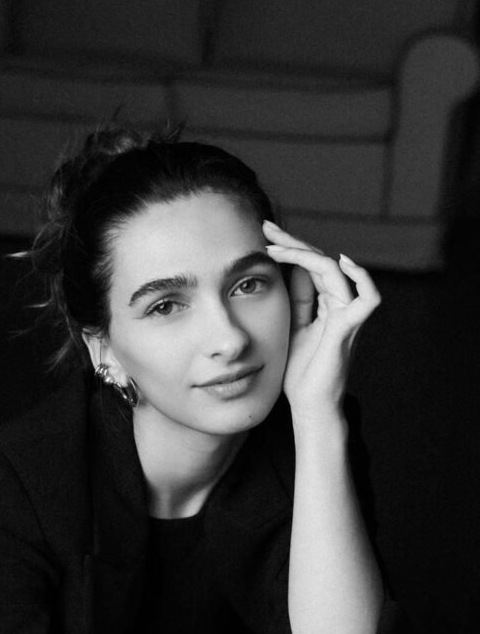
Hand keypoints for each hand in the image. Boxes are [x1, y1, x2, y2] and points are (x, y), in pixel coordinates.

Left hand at [262, 221, 380, 423]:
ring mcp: (347, 316)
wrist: (308, 405)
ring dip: (306, 254)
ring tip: (277, 247)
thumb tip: (291, 270)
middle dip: (293, 242)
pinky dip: (362, 278)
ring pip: (336, 272)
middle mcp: (340, 306)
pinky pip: (368, 299)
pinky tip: (343, 262)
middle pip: (322, 261)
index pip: (311, 266)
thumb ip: (298, 300)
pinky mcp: (349, 330)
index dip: (291, 248)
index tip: (264, 236)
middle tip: (266, 227)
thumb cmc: (300, 373)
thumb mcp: (292, 327)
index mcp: (326, 304)